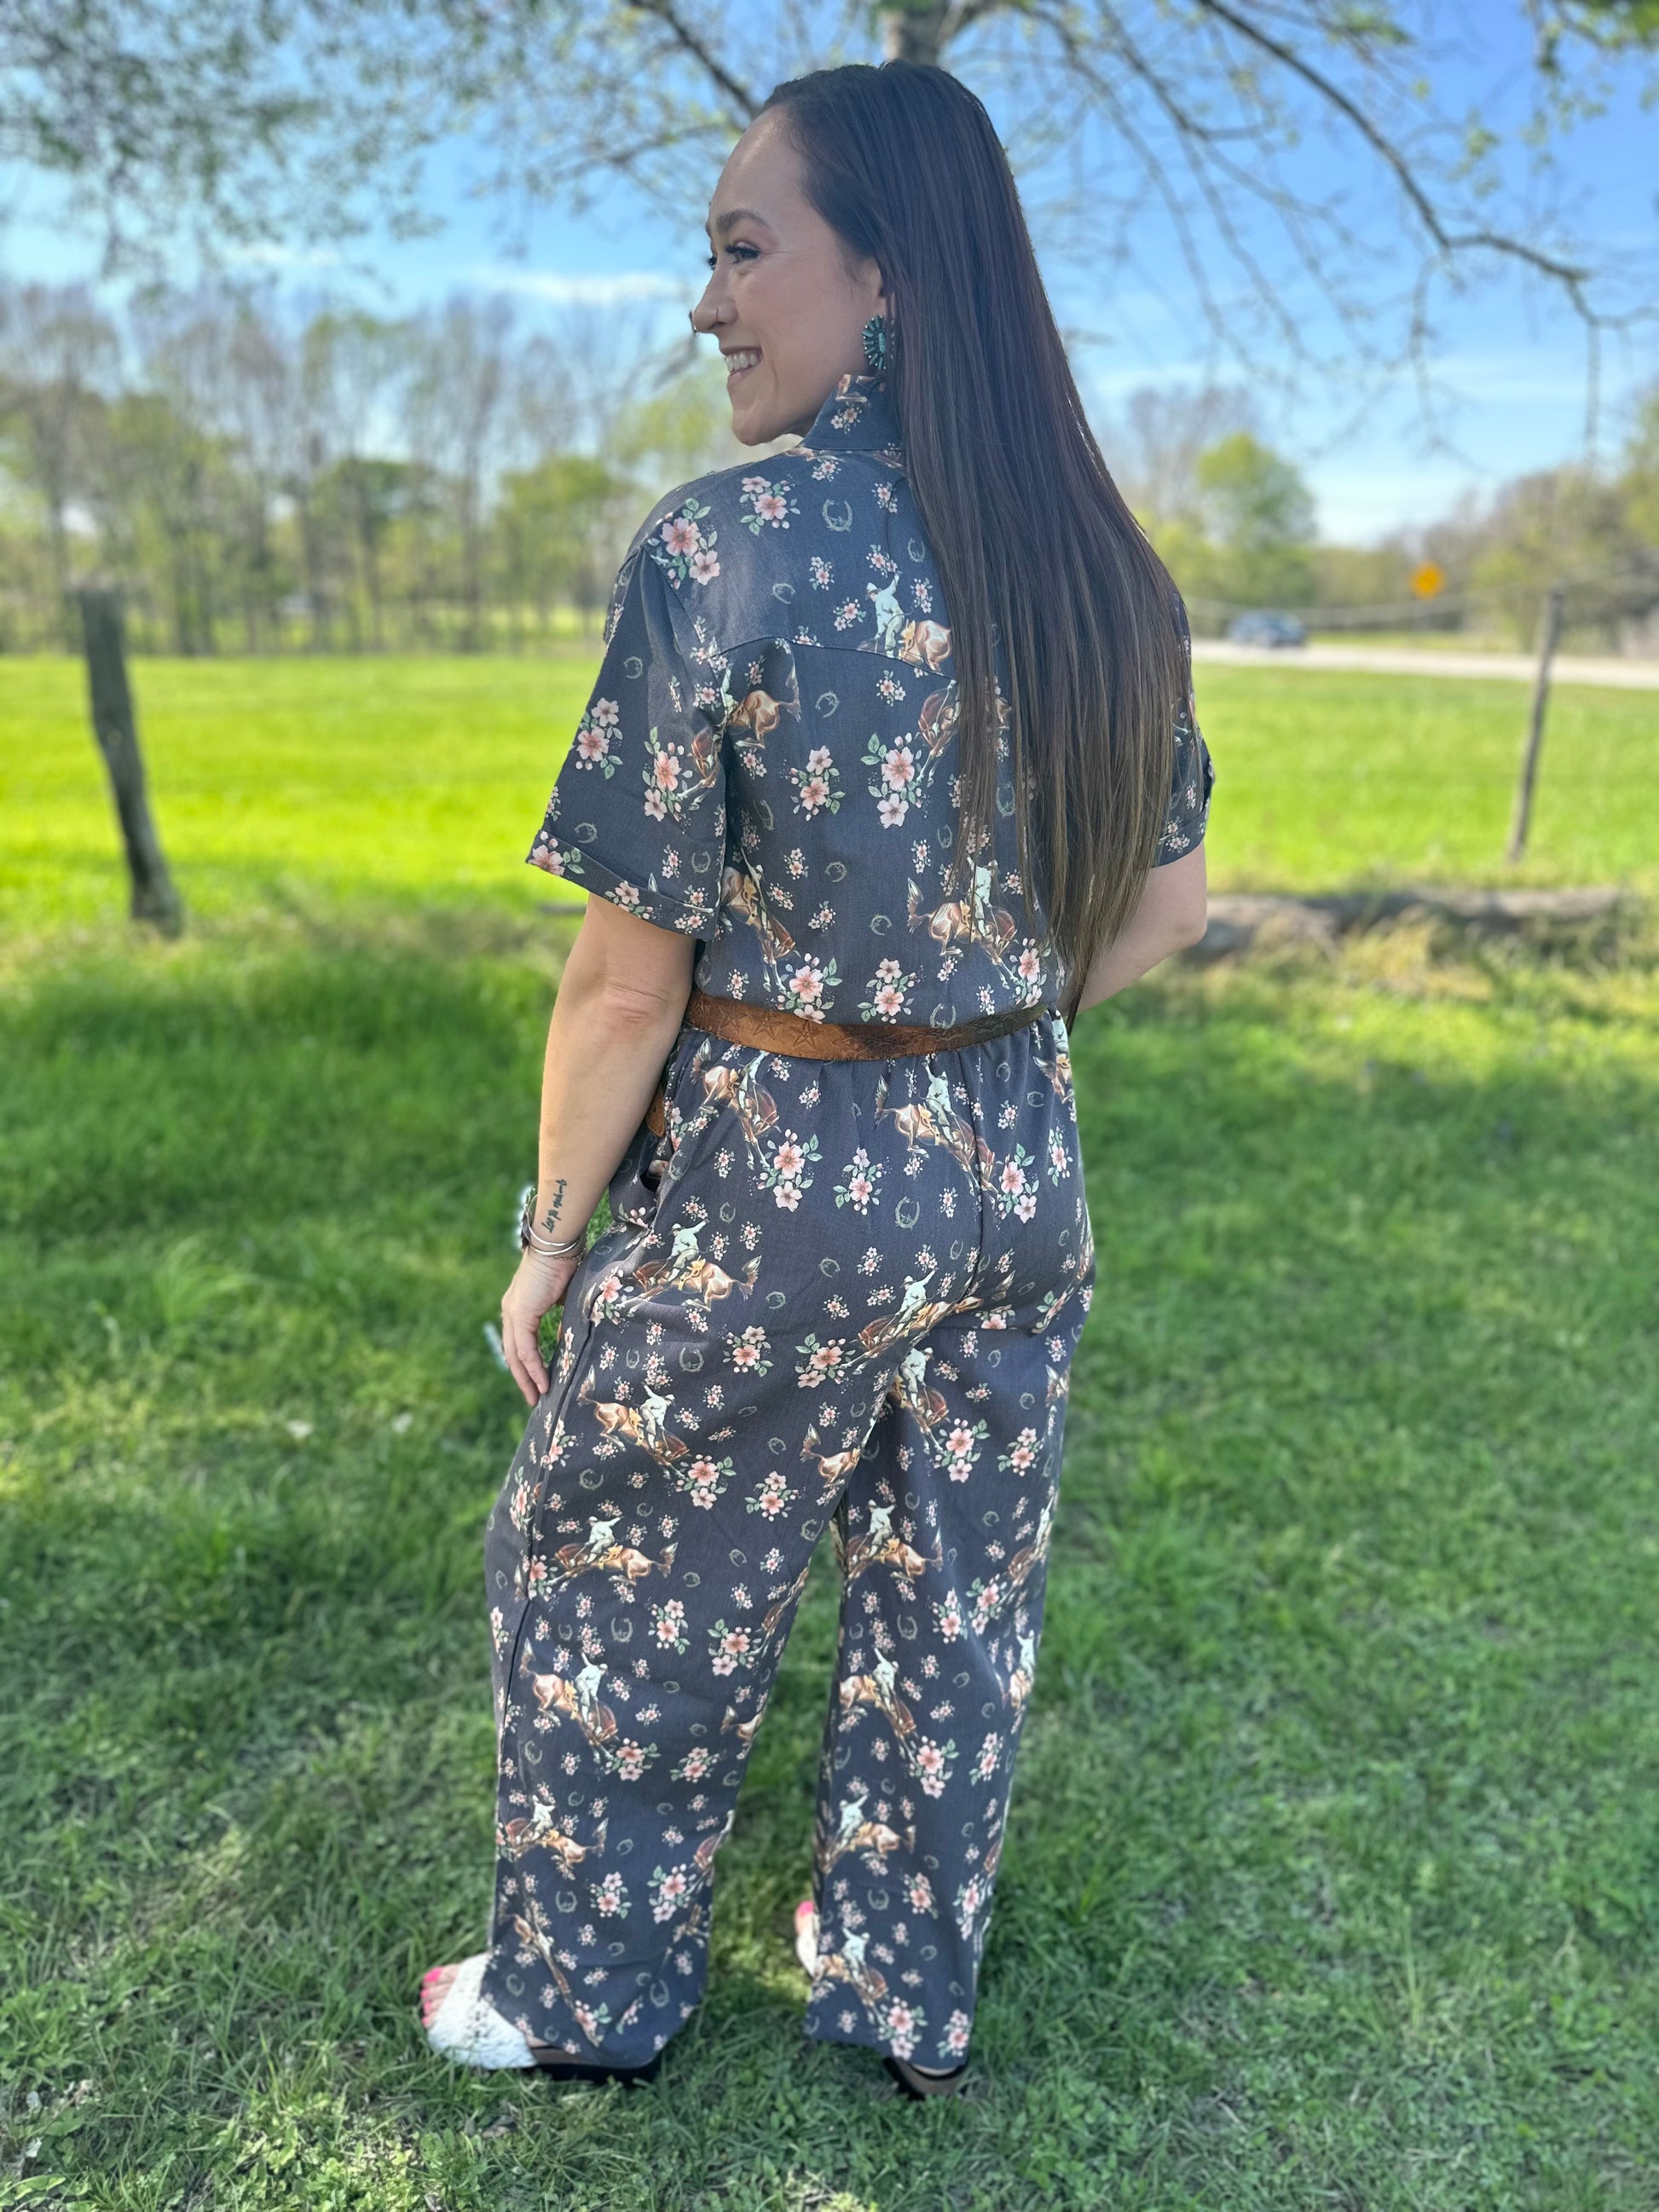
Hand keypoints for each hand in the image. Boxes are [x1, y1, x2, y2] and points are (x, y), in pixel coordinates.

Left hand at [501, 1247, 580, 1406]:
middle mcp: (510, 1311)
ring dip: (527, 1377)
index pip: (517, 1342)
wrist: (557, 1245)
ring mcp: (512, 1313)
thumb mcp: (563, 1298)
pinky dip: (534, 1367)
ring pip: (515, 1354)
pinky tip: (542, 1381)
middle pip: (511, 1353)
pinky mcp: (520, 1314)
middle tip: (533, 1398)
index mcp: (518, 1306)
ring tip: (538, 1396)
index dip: (525, 1363)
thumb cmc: (564, 1264)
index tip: (535, 1381)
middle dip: (522, 1377)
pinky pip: (525, 1348)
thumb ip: (561, 1317)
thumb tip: (567, 1337)